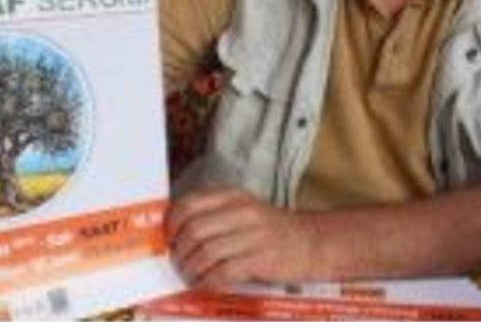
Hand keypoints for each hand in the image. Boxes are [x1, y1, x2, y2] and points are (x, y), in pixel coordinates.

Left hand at [167, 188, 319, 287]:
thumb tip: (176, 233)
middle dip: (179, 252)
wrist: (312, 241)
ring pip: (206, 253)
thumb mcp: (244, 210)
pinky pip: (224, 272)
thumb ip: (215, 215)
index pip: (189, 204)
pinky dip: (210, 281)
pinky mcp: (261, 258)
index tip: (168, 239)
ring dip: (192, 270)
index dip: (172, 224)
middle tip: (178, 263)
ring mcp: (252, 235)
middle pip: (194, 231)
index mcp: (232, 196)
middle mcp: (241, 212)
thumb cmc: (273, 230)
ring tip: (191, 276)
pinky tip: (208, 284)